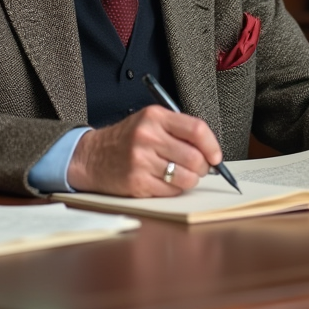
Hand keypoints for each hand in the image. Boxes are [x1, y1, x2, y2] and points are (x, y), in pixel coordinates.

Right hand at [67, 106, 222, 196]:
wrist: (92, 156)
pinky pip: (171, 191)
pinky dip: (175, 189)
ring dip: (190, 180)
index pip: (196, 129)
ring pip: (186, 177)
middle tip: (199, 168)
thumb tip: (211, 152)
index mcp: (154, 117)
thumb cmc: (126, 140)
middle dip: (203, 167)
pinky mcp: (137, 182)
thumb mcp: (150, 122)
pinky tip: (165, 182)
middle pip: (194, 157)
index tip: (216, 156)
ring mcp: (141, 160)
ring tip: (181, 175)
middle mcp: (147, 136)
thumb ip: (179, 130)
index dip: (212, 145)